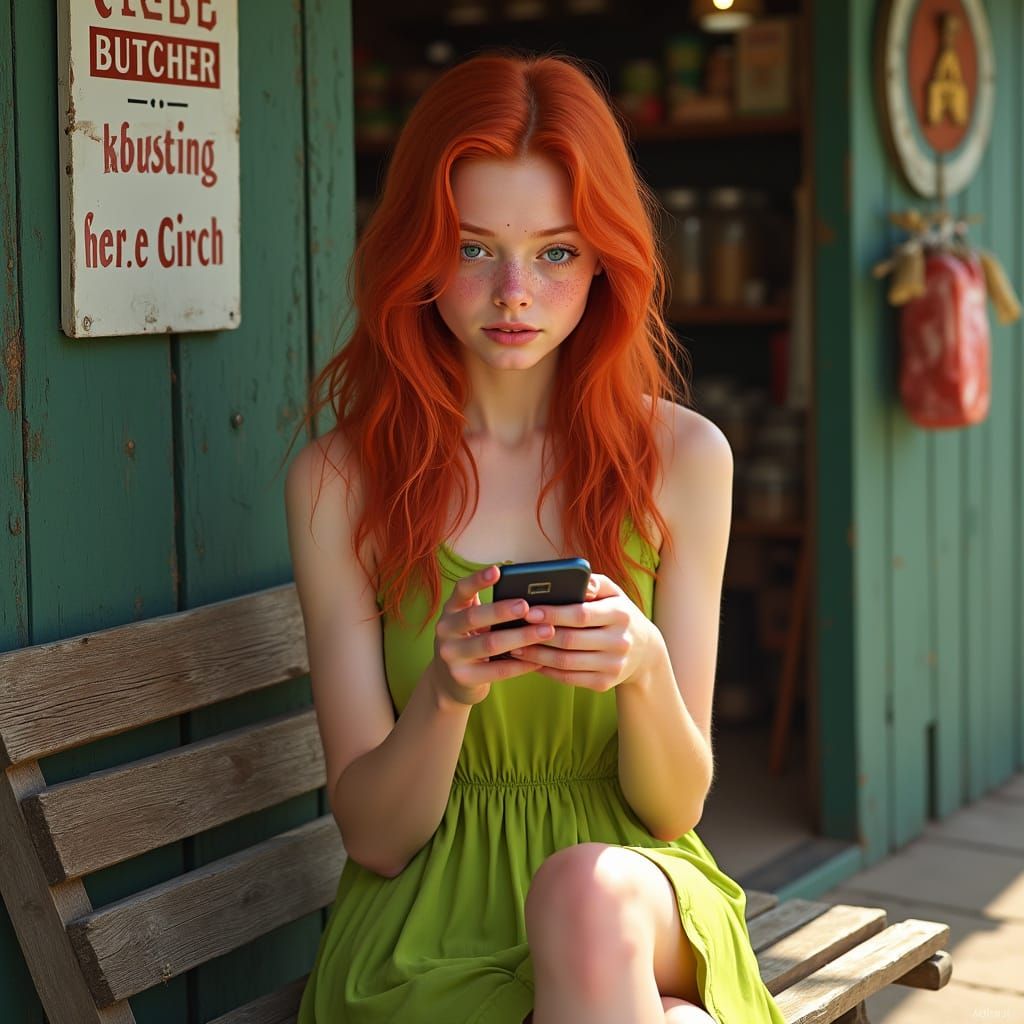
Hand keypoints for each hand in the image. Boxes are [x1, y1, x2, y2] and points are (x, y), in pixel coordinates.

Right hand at [427, 564, 559, 707]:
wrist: (448, 682)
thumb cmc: (471, 643)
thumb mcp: (471, 624)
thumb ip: (489, 610)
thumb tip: (530, 596)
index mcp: (450, 610)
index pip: (461, 590)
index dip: (478, 580)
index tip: (497, 570)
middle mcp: (445, 630)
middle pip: (474, 617)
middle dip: (502, 611)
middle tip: (527, 605)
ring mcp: (451, 656)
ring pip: (489, 644)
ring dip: (521, 637)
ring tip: (546, 631)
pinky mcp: (463, 678)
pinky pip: (497, 670)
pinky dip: (520, 664)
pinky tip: (538, 659)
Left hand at [509, 573, 660, 691]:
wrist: (644, 651)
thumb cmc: (618, 613)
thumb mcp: (613, 593)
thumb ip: (593, 583)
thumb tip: (575, 580)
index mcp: (620, 615)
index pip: (581, 615)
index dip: (553, 614)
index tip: (529, 611)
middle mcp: (620, 641)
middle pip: (570, 641)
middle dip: (539, 636)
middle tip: (514, 630)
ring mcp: (613, 665)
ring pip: (566, 663)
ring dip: (537, 656)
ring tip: (515, 647)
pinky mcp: (605, 683)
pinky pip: (569, 678)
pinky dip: (546, 671)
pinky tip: (531, 662)